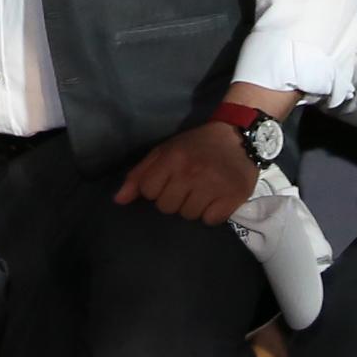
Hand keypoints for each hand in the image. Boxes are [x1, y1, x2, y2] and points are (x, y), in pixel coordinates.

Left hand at [113, 119, 261, 224]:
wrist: (238, 136)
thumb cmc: (197, 145)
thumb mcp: (165, 151)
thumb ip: (140, 174)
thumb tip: (118, 200)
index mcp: (172, 158)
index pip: (148, 191)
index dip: (156, 189)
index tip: (168, 181)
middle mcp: (191, 172)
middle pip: (167, 207)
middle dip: (174, 199)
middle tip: (188, 186)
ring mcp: (213, 186)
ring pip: (188, 216)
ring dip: (193, 207)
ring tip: (202, 191)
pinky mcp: (233, 197)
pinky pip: (210, 221)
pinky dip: (212, 214)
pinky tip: (216, 199)